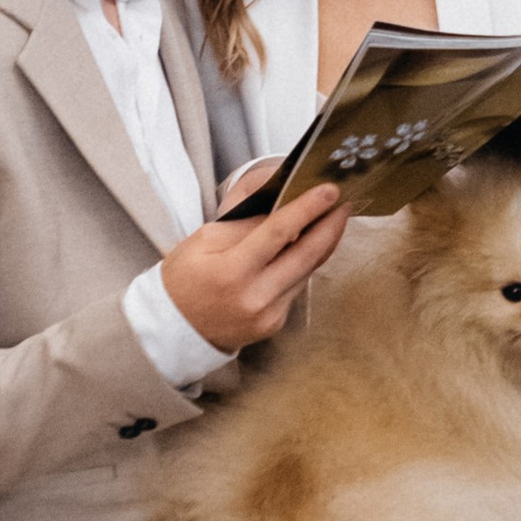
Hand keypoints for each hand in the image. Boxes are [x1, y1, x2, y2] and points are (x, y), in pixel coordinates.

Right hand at [159, 183, 345, 353]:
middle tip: (345, 202)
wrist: (175, 329)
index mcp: (231, 272)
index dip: (308, 208)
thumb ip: (245, 224)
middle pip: (307, 255)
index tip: (330, 191)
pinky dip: (305, 265)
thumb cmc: (184, 280)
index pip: (278, 232)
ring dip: (324, 243)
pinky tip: (309, 247)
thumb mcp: (203, 240)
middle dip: (331, 225)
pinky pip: (297, 287)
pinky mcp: (276, 324)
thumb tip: (281, 208)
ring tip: (334, 218)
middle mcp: (255, 297)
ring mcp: (269, 315)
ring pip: (307, 271)